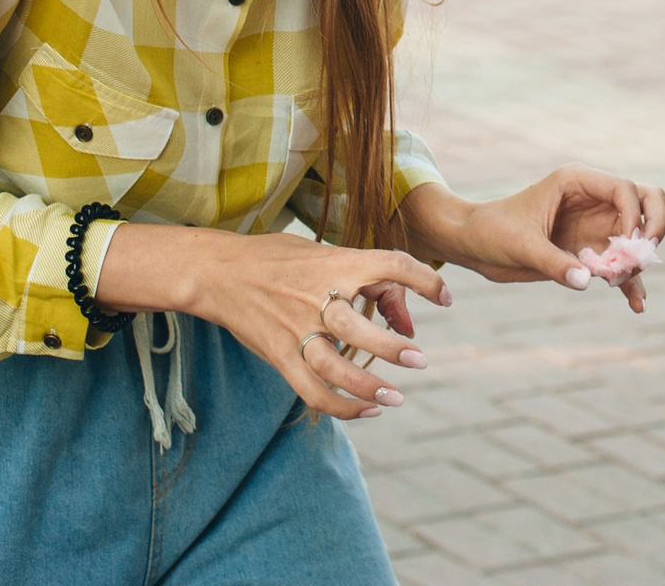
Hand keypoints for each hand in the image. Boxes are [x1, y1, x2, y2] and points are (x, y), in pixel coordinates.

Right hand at [119, 225, 449, 421]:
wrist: (218, 272)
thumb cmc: (279, 258)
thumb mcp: (322, 253)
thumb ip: (365, 277)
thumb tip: (401, 310)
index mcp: (335, 262)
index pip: (391, 263)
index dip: (425, 279)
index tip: (446, 298)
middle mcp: (317, 297)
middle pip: (359, 328)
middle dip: (393, 348)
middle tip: (420, 360)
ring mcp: (296, 330)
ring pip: (335, 368)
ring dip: (369, 387)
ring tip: (396, 398)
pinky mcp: (279, 356)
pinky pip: (312, 391)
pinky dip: (342, 406)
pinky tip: (367, 411)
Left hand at [395, 168, 664, 312]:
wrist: (473, 245)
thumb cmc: (492, 232)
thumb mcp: (521, 245)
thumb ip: (554, 262)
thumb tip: (587, 280)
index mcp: (577, 182)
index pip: (625, 188)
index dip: (633, 215)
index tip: (624, 244)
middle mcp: (593, 200)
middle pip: (646, 200)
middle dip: (653, 226)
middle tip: (645, 253)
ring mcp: (595, 225)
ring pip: (638, 235)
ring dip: (639, 260)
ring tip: (623, 285)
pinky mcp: (590, 251)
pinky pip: (620, 265)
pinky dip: (630, 282)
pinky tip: (636, 304)